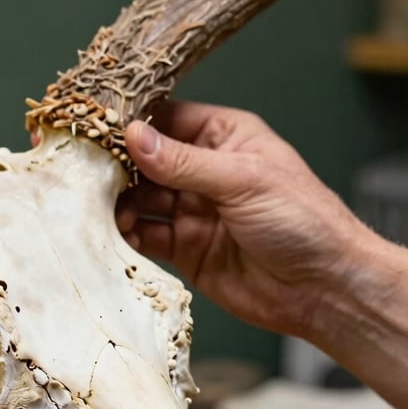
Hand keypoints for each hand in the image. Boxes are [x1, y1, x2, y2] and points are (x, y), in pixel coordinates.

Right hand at [118, 100, 369, 337]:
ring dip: (119, 204)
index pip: (166, 119)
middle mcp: (203, 171)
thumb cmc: (303, 221)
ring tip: (100, 209)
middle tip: (86, 174)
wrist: (323, 289)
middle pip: (145, 161)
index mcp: (223, 138)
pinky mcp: (185, 249)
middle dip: (116, 167)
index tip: (93, 125)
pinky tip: (117, 236)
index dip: (131, 122)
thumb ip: (184, 162)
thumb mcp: (243, 179)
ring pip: (141, 200)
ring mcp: (192, 211)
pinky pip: (147, 236)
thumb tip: (134, 136)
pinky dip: (128, 236)